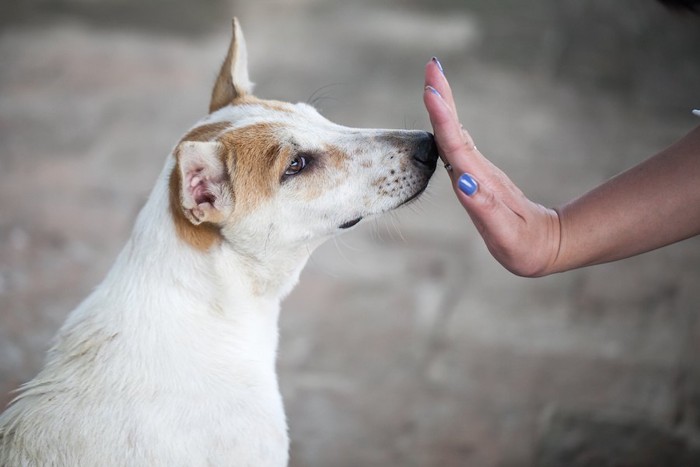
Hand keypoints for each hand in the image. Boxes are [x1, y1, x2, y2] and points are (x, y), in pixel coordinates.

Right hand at [423, 58, 560, 276]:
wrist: (546, 245)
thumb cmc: (524, 245)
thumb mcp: (505, 233)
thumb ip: (485, 208)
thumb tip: (462, 182)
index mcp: (478, 181)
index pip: (455, 144)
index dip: (442, 118)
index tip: (431, 90)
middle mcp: (476, 172)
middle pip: (455, 129)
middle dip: (443, 97)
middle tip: (432, 65)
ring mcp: (477, 173)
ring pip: (455, 133)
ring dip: (444, 106)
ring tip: (431, 81)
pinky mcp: (477, 177)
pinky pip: (457, 145)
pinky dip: (447, 126)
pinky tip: (442, 117)